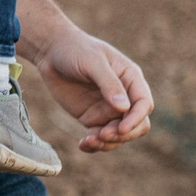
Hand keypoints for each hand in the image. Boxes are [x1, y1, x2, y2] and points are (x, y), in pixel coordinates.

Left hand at [33, 28, 152, 153]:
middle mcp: (124, 96)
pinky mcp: (92, 118)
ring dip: (108, 143)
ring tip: (89, 140)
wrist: (51, 52)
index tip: (121, 128)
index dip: (136, 119)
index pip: (144, 104)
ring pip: (119, 135)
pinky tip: (83, 144)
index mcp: (131, 79)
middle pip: (137, 124)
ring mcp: (108, 109)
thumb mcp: (93, 62)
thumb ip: (108, 84)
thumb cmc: (75, 50)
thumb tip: (124, 108)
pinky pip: (100, 137)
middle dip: (124, 134)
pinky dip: (94, 145)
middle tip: (103, 135)